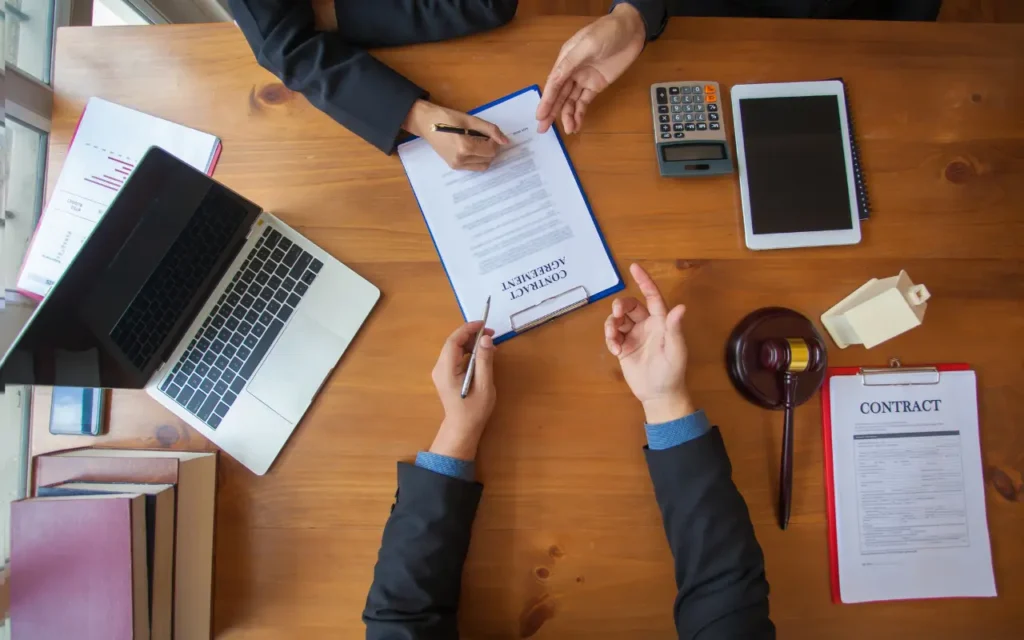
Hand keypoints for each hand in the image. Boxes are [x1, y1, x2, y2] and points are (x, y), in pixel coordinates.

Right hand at [403, 99, 508, 170]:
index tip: (490, 133)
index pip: (491, 150)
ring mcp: (457, 165)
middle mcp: (461, 159)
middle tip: (484, 136)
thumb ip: (490, 130)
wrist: (426, 123)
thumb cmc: (447, 118)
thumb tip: (505, 141)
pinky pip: (474, 167)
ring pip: (483, 165)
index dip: (495, 141)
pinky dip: (478, 159)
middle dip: (491, 148)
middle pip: (489, 159)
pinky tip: (471, 148)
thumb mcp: (471, 120)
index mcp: (465, 147)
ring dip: (485, 154)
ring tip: (477, 142)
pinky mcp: (454, 166)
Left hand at [429, 321, 496, 459]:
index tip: (484, 324)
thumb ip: (484, 361)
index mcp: (446, 370)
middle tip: (490, 334)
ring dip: (470, 342)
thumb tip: (486, 338)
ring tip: (488, 344)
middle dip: (470, 334)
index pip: (453, 341)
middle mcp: (439, 368)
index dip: (467, 329)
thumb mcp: (484, 385)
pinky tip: (480, 354)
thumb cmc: (474, 409)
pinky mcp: (444, 375)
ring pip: (453, 348)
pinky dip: (467, 351)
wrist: (462, 428)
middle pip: (452, 343)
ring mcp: (440, 372)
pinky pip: (454, 356)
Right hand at [536, 3, 645, 134]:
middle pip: (559, 95)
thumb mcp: (587, 44)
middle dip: (552, 112)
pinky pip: (584, 102)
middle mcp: (571, 72)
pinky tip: (577, 124)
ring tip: (568, 130)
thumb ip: (570, 63)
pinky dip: (580, 113)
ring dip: (568, 115)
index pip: (553, 84)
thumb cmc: (607, 32)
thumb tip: (554, 79)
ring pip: (571, 101)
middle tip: (543, 129)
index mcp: (565, 60)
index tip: (539, 116)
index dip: (546, 100)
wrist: (631, 30)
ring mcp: (583, 79)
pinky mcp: (596, 86)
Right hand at [604, 263, 693, 423]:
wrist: (659, 395)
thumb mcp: (675, 351)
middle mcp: (647, 325)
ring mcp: (633, 335)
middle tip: (617, 314)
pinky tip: (615, 350)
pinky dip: (609, 338)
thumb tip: (681, 307)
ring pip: (617, 319)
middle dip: (620, 306)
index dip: (644, 281)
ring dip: (612, 325)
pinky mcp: (623, 346)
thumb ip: (675, 329)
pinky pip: (612, 334)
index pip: (652, 296)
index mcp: (661, 322)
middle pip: (629, 306)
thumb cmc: (672, 372)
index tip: (634, 267)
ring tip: (614, 340)